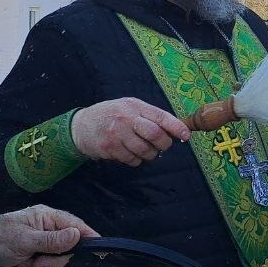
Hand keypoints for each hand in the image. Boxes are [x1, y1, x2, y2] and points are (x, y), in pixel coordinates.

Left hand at [0, 205, 97, 266]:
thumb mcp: (25, 240)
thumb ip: (53, 240)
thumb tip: (78, 235)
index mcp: (45, 217)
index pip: (74, 225)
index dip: (87, 236)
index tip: (100, 248)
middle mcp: (45, 230)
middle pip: (67, 249)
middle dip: (52, 260)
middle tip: (36, 261)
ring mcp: (39, 246)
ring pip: (55, 263)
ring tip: (22, 265)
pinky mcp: (32, 259)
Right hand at [72, 97, 190, 165]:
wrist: (81, 126)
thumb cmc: (112, 115)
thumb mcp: (129, 107)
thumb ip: (149, 116)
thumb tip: (175, 128)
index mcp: (135, 106)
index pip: (160, 116)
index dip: (176, 126)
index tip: (186, 135)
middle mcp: (126, 118)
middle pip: (155, 134)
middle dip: (163, 144)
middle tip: (162, 146)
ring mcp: (117, 134)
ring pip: (145, 151)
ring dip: (149, 154)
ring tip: (143, 149)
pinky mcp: (109, 148)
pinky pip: (132, 160)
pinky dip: (135, 160)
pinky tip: (128, 152)